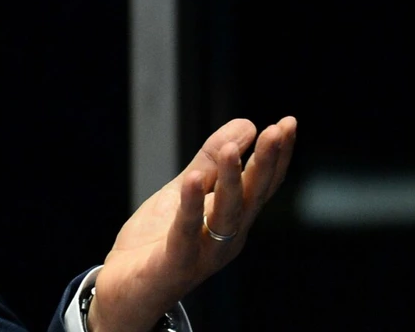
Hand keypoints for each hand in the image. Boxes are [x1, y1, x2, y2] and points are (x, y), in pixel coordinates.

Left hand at [89, 117, 297, 330]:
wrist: (126, 291)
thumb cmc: (157, 241)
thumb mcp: (184, 192)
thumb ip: (210, 162)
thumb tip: (247, 124)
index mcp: (234, 218)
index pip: (263, 184)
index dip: (277, 155)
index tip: (288, 123)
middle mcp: (228, 236)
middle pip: (253, 196)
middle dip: (267, 162)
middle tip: (279, 130)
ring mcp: (206, 251)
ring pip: (226, 214)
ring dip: (231, 180)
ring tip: (232, 149)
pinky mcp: (178, 263)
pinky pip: (186, 232)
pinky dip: (190, 206)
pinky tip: (192, 180)